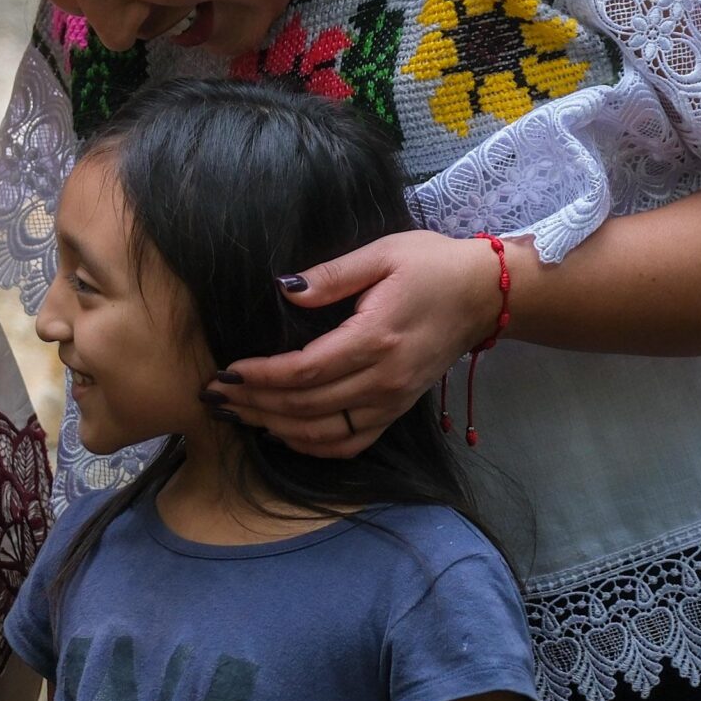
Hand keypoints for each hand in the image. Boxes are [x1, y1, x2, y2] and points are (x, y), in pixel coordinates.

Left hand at [213, 231, 506, 457]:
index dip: (261, 376)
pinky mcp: (399, 409)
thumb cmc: (432, 266)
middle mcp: (384, 379)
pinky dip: (313, 446)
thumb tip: (284, 288)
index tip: (225, 371)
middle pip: (307, 406)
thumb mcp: (382, 254)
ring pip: (325, 432)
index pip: (305, 370)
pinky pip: (352, 441)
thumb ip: (331, 274)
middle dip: (255, 403)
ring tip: (237, 413)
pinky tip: (282, 433)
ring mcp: (394, 400)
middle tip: (214, 396)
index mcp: (375, 338)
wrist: (486, 294)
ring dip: (275, 427)